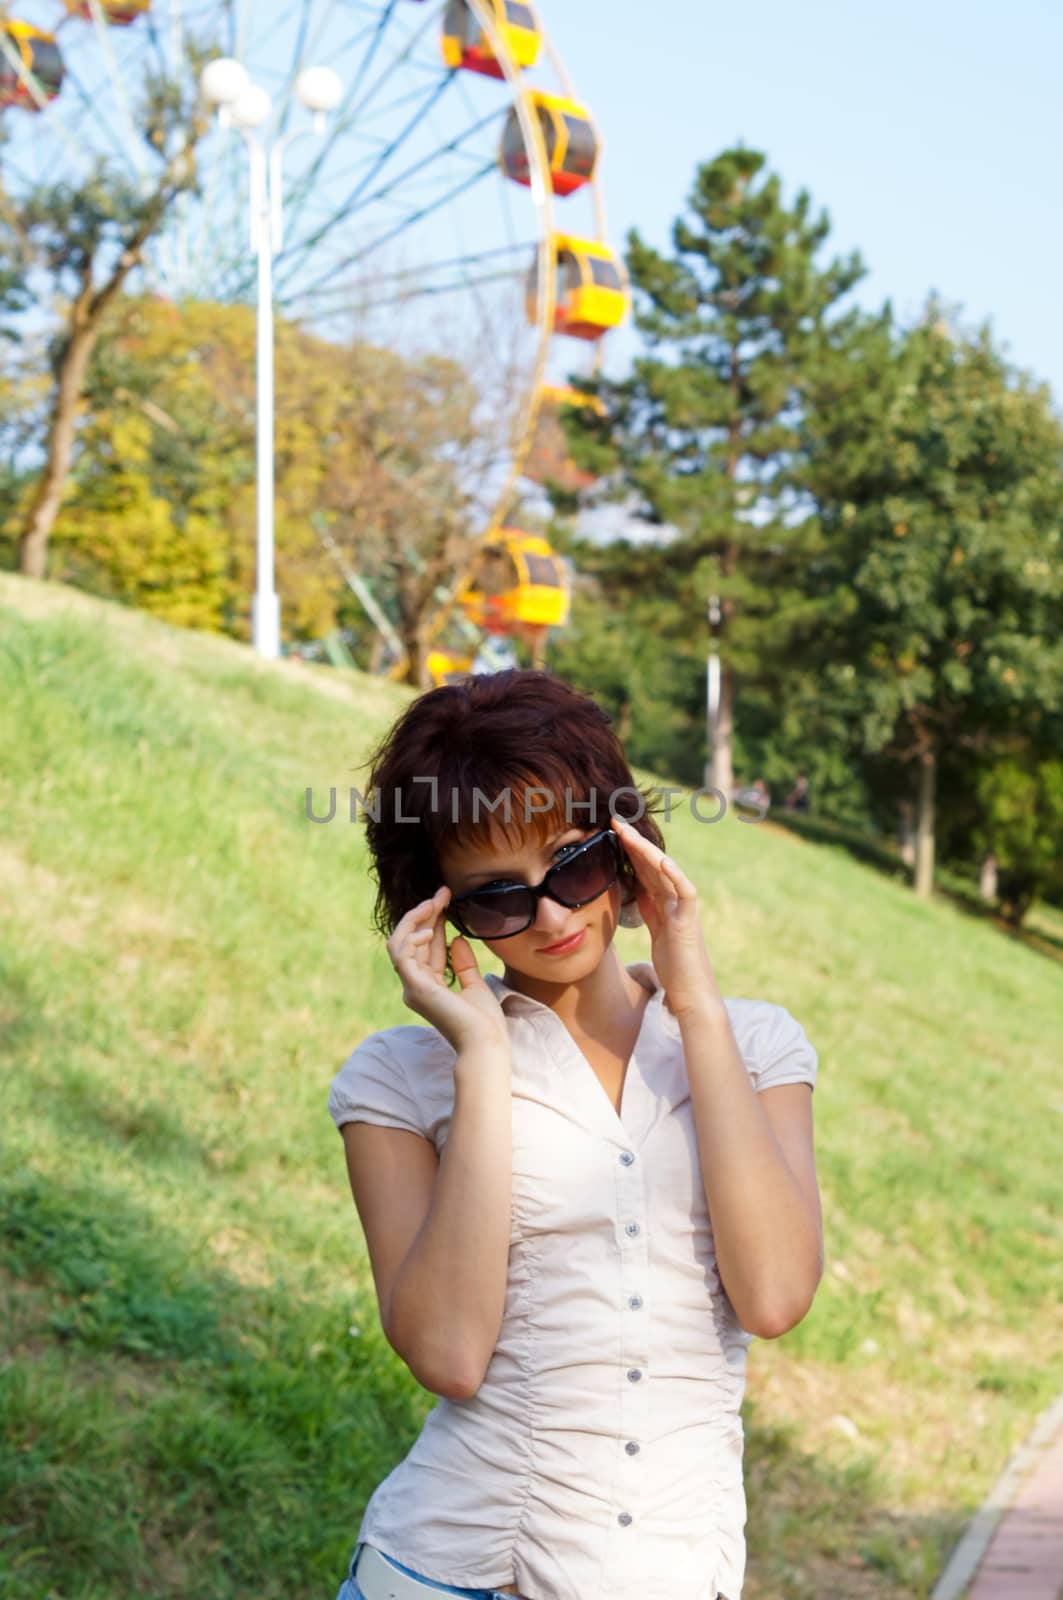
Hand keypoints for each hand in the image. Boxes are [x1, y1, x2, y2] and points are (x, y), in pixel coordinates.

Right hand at [386, 886, 510, 1057]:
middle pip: (412, 940)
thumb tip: (457, 938)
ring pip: (399, 943)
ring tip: (434, 903)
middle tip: (442, 893)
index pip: (425, 946)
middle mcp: (415, 985)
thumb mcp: (474, 984)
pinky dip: (411, 938)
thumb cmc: (483, 1022)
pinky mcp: (415, 988)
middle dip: (425, 913)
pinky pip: (401, 955)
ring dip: (415, 920)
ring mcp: (412, 987)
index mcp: (428, 985)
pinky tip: (429, 928)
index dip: (433, 920)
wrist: (486, 1043)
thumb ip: (463, 963)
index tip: (446, 899)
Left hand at [610, 817, 722, 1020]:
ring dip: (647, 851)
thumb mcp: (656, 932)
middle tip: (615, 821)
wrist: (691, 994)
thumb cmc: (675, 967)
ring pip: (666, 872)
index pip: (644, 869)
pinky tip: (662, 859)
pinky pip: (685, 892)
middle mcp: (675, 901)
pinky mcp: (689, 922)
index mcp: (664, 903)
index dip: (629, 850)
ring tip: (628, 833)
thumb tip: (635, 891)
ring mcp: (683, 909)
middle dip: (634, 843)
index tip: (611, 832)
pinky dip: (675, 875)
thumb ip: (649, 910)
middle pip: (653, 865)